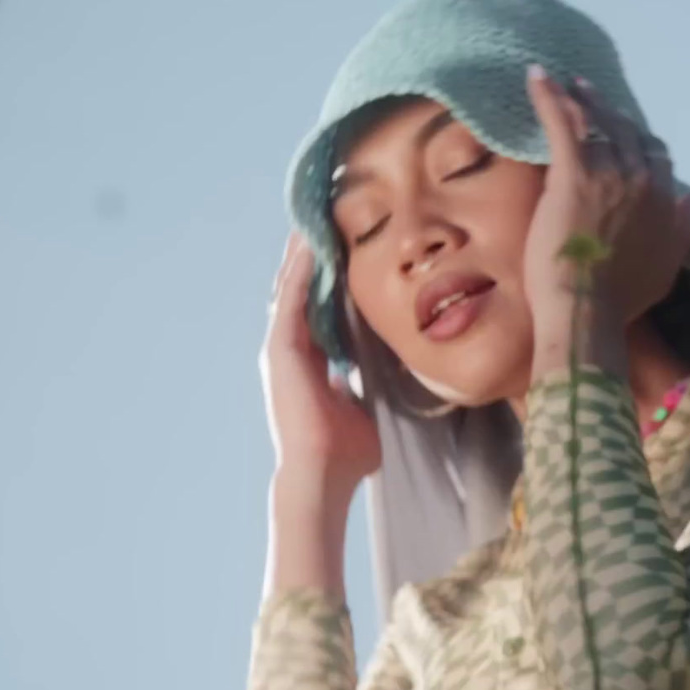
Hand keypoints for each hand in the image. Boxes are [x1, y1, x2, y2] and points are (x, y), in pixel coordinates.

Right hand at [259, 231, 379, 509]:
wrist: (325, 474)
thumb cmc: (352, 449)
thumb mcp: (372, 400)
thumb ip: (381, 378)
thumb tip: (410, 366)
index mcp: (312, 359)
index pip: (320, 306)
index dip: (330, 275)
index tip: (343, 243)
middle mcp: (292, 348)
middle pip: (301, 289)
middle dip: (312, 254)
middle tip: (324, 215)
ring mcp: (282, 348)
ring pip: (291, 287)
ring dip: (302, 253)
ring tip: (313, 218)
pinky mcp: (280, 350)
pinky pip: (290, 300)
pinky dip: (300, 272)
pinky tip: (309, 245)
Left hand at [521, 67, 689, 326]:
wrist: (589, 308)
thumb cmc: (623, 297)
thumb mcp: (667, 268)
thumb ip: (682, 231)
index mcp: (664, 200)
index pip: (656, 157)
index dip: (638, 141)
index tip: (625, 133)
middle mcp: (642, 179)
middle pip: (626, 132)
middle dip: (608, 110)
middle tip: (588, 92)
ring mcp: (608, 173)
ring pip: (596, 124)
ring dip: (581, 100)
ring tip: (567, 83)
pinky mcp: (573, 174)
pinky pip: (562, 125)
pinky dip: (549, 97)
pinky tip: (537, 78)